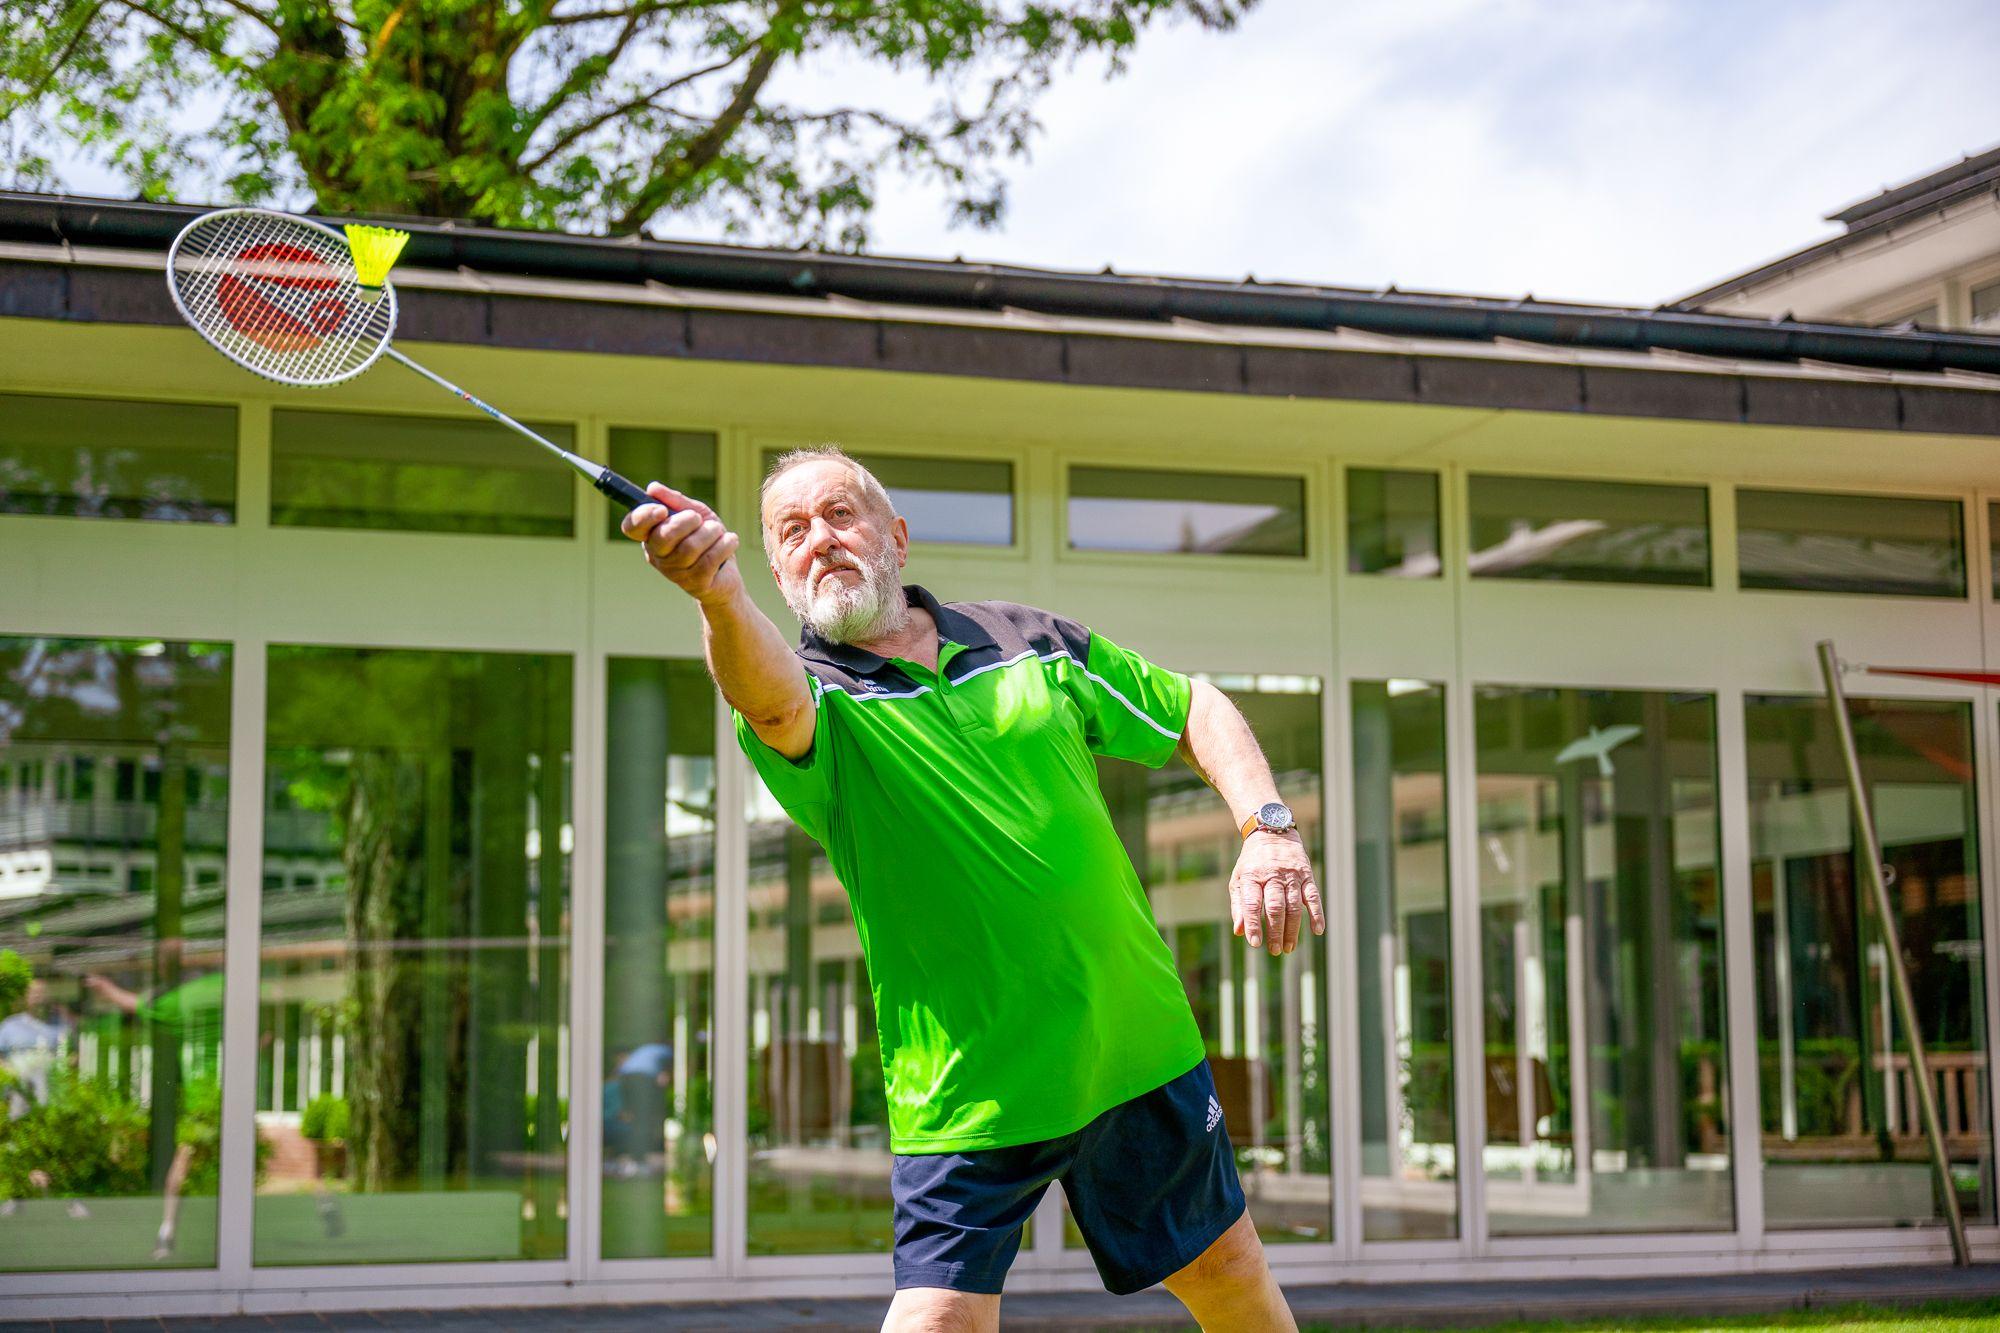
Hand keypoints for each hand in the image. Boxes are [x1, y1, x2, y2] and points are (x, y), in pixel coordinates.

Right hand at [620, 482, 742, 606]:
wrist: (726, 572)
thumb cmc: (706, 539)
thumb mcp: (694, 514)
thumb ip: (676, 502)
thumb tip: (653, 488)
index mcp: (651, 536)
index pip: (632, 527)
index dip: (643, 517)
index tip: (662, 510)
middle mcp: (658, 556)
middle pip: (662, 537)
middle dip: (685, 522)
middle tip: (697, 518)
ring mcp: (675, 573)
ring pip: (689, 548)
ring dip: (710, 532)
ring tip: (717, 531)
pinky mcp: (695, 583)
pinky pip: (709, 560)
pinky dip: (724, 545)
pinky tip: (730, 540)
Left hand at [1228, 830, 1323, 955]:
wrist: (1273, 833)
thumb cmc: (1253, 863)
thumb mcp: (1239, 879)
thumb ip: (1239, 905)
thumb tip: (1239, 932)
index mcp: (1252, 876)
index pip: (1252, 904)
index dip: (1253, 924)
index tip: (1255, 944)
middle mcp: (1272, 875)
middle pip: (1275, 907)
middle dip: (1275, 931)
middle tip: (1275, 950)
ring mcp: (1291, 875)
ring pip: (1293, 905)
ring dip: (1293, 929)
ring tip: (1289, 947)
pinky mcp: (1306, 875)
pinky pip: (1313, 896)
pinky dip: (1317, 914)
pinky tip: (1317, 930)